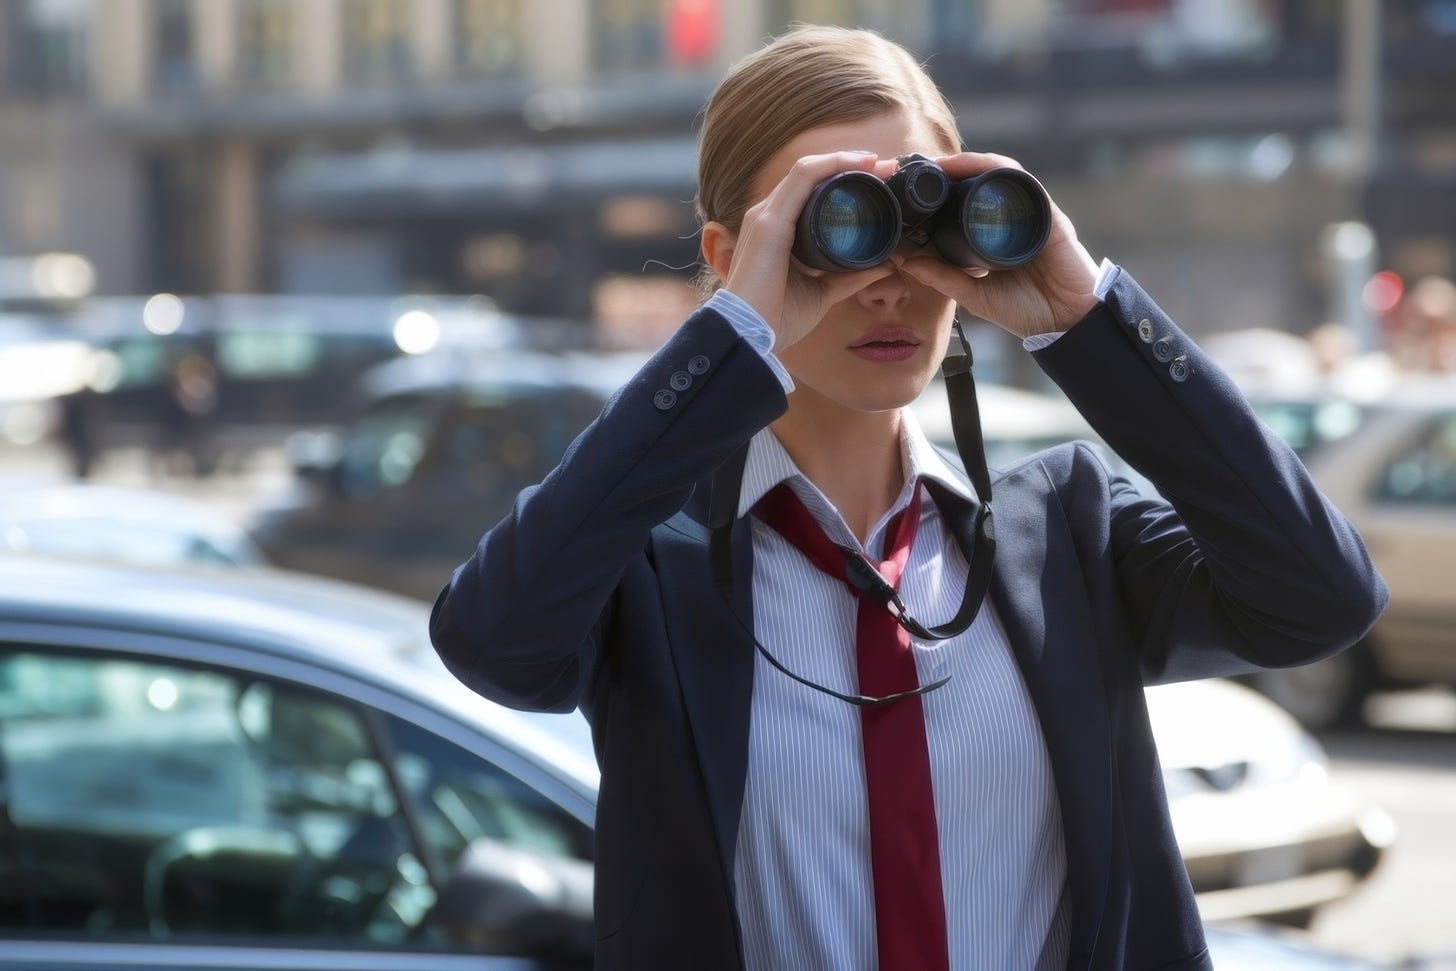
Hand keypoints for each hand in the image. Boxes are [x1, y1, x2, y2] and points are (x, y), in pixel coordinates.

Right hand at [703, 152, 899, 350]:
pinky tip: (858, 164)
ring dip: (845, 160)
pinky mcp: (769, 221)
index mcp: (776, 230)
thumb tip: (884, 266)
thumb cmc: (777, 318)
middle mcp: (767, 215)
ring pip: (808, 169)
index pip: (809, 191)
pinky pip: (803, 177)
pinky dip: (832, 165)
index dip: (843, 179)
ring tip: (876, 162)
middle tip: (885, 168)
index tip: (878, 181)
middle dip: (849, 165)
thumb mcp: (823, 292)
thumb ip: (850, 277)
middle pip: (811, 176)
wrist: (750, 337)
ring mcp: (766, 215)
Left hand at [899, 152, 1101, 338]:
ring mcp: (1030, 212)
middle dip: (951, 168)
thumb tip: (905, 261)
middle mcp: (1012, 217)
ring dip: (970, 163)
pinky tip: (976, 166)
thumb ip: (943, 278)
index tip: (910, 187)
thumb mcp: (974, 294)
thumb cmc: (1026, 310)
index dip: (941, 190)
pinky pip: (1021, 181)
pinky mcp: (1046, 213)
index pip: (966, 200)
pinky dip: (997, 170)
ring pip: (999, 174)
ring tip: (942, 163)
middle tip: (919, 166)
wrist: (1067, 324)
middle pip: (981, 180)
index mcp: (995, 234)